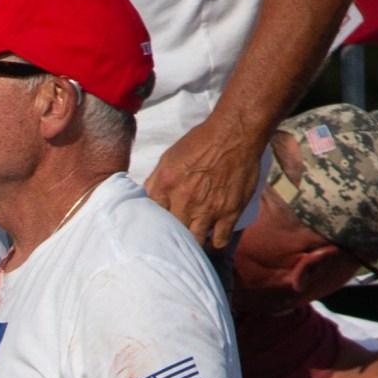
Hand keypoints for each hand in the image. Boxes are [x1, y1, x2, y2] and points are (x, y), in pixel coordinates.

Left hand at [144, 116, 265, 248]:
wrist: (235, 133)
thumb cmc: (200, 142)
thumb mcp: (167, 158)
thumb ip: (154, 181)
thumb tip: (142, 200)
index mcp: (165, 187)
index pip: (150, 218)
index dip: (153, 226)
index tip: (155, 231)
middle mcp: (185, 201)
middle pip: (172, 234)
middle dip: (171, 238)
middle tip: (173, 241)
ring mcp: (209, 209)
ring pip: (195, 242)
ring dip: (192, 245)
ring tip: (192, 243)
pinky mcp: (230, 211)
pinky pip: (220, 240)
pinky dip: (216, 243)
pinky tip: (213, 239)